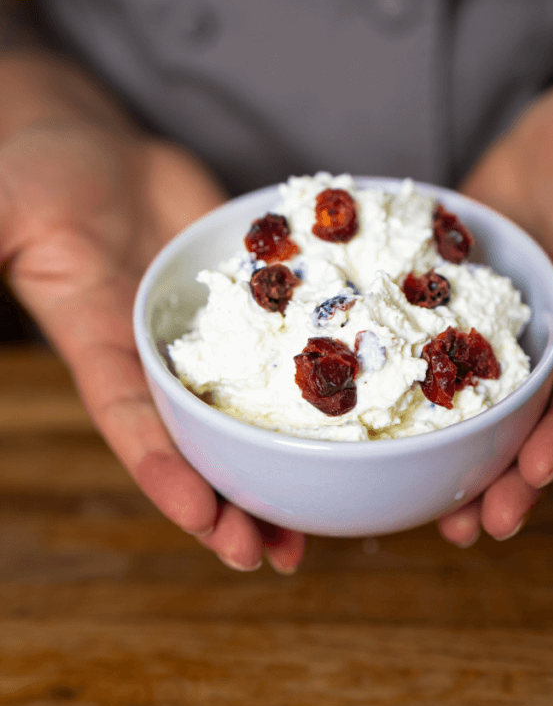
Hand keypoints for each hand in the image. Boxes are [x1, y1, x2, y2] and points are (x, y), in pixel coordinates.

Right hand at [0, 71, 304, 572]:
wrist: (95, 150)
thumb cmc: (33, 176)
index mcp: (103, 349)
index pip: (135, 424)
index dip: (166, 476)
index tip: (204, 520)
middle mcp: (164, 356)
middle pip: (203, 442)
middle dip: (235, 503)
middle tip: (276, 554)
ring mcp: (215, 330)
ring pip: (255, 408)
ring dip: (286, 464)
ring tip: (326, 522)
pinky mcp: (254, 296)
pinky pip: (294, 336)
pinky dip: (326, 375)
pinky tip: (367, 406)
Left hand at [439, 73, 552, 546]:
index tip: (539, 470)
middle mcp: (552, 319)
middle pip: (535, 409)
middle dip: (512, 472)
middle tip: (476, 528)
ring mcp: (503, 313)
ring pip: (485, 396)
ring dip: (466, 456)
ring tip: (437, 515)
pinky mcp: (462, 295)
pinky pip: (435, 347)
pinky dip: (417, 388)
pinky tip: (387, 425)